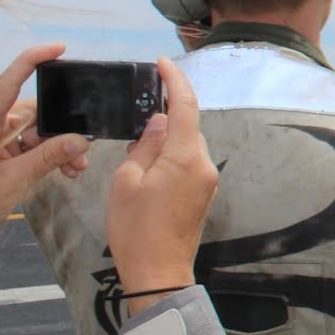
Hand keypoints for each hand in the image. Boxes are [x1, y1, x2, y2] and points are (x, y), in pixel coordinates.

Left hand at [0, 44, 89, 244]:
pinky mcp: (4, 157)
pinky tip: (67, 171)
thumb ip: (47, 158)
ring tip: (76, 169)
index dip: (31, 61)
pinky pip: (34, 148)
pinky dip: (52, 157)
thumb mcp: (12, 181)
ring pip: (40, 133)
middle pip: (36, 113)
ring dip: (61, 147)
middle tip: (83, 151)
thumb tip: (80, 139)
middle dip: (63, 128)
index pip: (9, 83)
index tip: (59, 50)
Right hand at [107, 57, 217, 315]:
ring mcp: (207, 179)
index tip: (162, 63)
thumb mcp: (127, 180)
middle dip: (165, 111)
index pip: (185, 105)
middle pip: (187, 124)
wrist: (159, 271)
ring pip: (187, 143)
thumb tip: (158, 121)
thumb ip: (145, 144)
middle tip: (138, 108)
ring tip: (136, 144)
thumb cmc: (137, 229)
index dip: (174, 80)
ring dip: (166, 137)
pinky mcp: (203, 192)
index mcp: (185, 156)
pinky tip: (148, 164)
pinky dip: (171, 154)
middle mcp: (203, 164)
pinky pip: (188, 161)